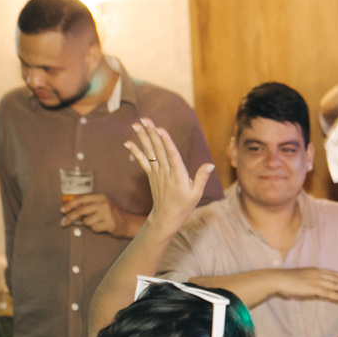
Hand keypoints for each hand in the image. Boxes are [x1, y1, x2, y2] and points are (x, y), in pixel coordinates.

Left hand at [60, 193, 138, 237]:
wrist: (127, 223)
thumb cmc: (110, 215)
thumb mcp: (100, 206)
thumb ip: (87, 206)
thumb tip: (69, 210)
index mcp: (100, 197)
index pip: (81, 199)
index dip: (70, 205)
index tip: (62, 210)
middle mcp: (104, 204)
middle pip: (81, 210)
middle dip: (70, 217)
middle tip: (63, 222)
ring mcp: (107, 214)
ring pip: (87, 221)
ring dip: (89, 224)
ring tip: (97, 222)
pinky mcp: (109, 223)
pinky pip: (94, 228)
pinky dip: (96, 229)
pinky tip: (103, 226)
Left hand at [125, 118, 214, 233]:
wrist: (166, 216)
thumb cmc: (184, 205)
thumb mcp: (197, 193)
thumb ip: (202, 177)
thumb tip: (210, 164)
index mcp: (178, 176)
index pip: (172, 156)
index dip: (167, 142)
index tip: (161, 130)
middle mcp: (166, 173)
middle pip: (158, 150)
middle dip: (152, 134)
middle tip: (145, 120)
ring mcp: (157, 173)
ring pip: (149, 152)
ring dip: (143, 138)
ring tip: (136, 124)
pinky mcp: (151, 175)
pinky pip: (142, 161)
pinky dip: (135, 151)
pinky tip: (128, 142)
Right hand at [272, 268, 337, 301]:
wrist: (278, 279)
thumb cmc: (286, 279)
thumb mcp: (301, 277)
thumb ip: (309, 280)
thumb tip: (313, 285)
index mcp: (314, 270)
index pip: (332, 273)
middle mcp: (317, 274)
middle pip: (336, 278)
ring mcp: (315, 281)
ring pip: (334, 285)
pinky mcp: (312, 288)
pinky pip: (327, 293)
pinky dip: (336, 295)